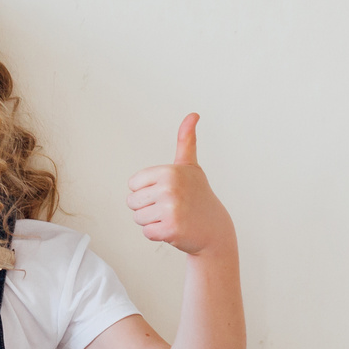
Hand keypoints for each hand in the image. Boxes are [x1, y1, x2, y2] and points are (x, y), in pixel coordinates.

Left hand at [126, 114, 234, 256]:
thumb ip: (186, 140)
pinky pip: (147, 233)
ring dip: (152, 221)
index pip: (133, 184)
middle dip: (147, 207)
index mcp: (170, 171)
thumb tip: (193, 114)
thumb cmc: (198, 196)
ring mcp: (170, 209)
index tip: (167, 192)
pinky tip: (175, 229)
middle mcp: (170, 188)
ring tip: (173, 217)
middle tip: (171, 207)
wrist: (215, 230)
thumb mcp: (190, 166)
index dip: (146, 191)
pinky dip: (158, 234)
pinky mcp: (170, 230)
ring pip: (138, 218)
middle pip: (132, 202)